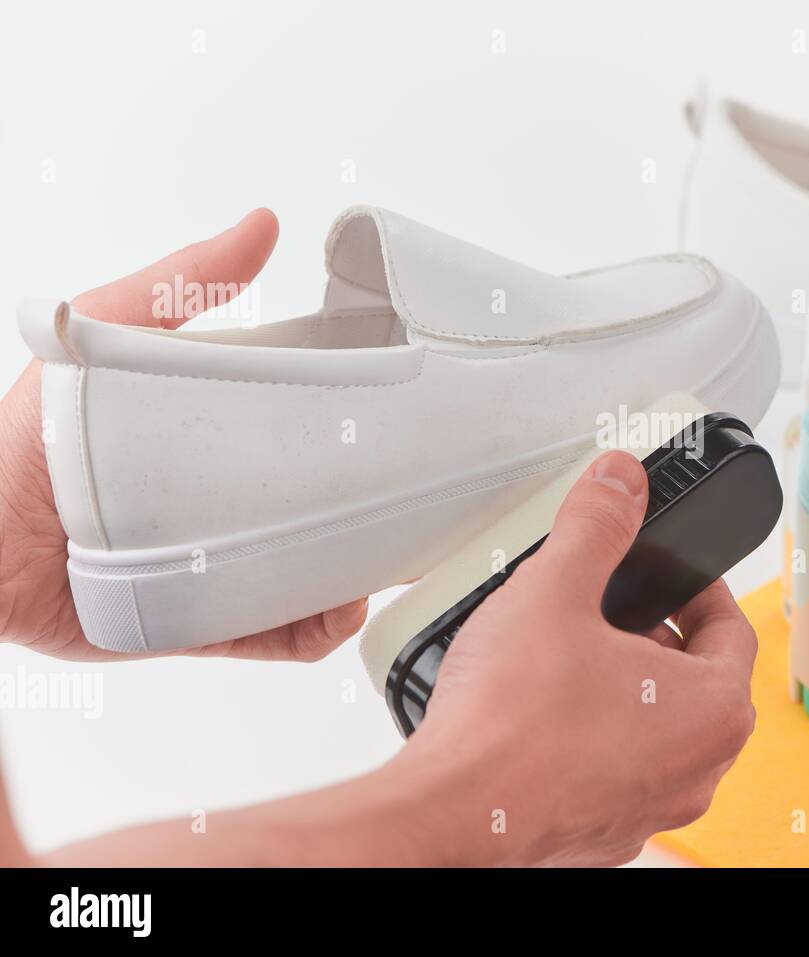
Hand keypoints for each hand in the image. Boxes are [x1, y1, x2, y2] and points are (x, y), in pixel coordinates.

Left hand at [0, 210, 367, 661]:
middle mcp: (227, 503)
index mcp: (218, 439)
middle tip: (410, 499)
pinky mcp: (201, 623)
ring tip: (379, 562)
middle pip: (323, 508)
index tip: (404, 423)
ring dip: (356, 573)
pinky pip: (274, 634)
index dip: (360, 430)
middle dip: (373, 509)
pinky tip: (337, 611)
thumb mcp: (105, 335)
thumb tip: (262, 225)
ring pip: (312, 575)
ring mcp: (220, 566)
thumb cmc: (26, 439)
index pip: (309, 432)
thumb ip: (178, 285)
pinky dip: (315, 629)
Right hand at [384, 450, 758, 865]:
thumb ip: (596, 524)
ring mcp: (654, 809)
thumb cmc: (510, 721)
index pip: (732, 626)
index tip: (667, 574)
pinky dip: (598, 736)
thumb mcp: (555, 590)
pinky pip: (621, 768)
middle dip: (657, 635)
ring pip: (661, 728)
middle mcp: (698, 770)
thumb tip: (620, 479)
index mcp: (714, 711)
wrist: (450, 813)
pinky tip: (547, 715)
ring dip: (628, 688)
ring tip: (573, 656)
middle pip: (699, 679)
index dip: (698, 586)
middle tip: (610, 607)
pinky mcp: (607, 832)